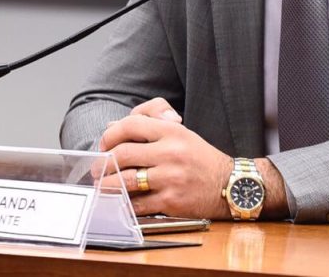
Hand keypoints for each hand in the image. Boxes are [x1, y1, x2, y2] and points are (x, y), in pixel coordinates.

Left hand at [97, 98, 232, 218]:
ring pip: (125, 181)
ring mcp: (170, 178)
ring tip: (102, 187)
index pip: (131, 124)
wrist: (231, 185)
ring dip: (107, 186)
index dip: (110, 134)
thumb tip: (112, 126)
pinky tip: (119, 202)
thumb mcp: (181, 133)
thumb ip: (149, 124)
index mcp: (172, 131)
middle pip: (122, 154)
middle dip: (103, 164)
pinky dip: (123, 205)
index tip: (104, 144)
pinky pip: (137, 205)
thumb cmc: (202, 159)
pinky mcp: (170, 202)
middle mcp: (170, 152)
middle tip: (97, 170)